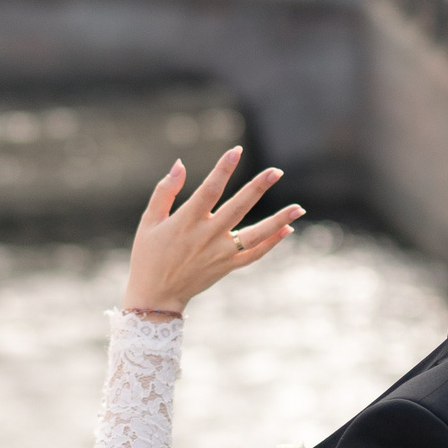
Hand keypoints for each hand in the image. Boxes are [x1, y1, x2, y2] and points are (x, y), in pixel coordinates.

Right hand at [120, 147, 302, 316]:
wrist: (156, 296)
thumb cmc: (149, 255)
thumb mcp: (149, 221)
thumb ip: (164, 191)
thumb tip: (181, 164)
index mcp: (185, 222)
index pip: (209, 190)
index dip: (223, 169)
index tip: (237, 150)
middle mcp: (206, 237)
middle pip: (238, 208)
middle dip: (258, 188)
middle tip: (277, 171)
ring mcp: (219, 254)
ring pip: (255, 236)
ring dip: (278, 221)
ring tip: (298, 207)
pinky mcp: (226, 267)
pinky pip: (254, 255)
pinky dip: (272, 243)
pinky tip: (287, 229)